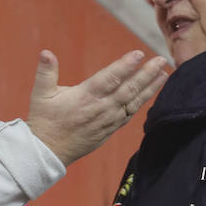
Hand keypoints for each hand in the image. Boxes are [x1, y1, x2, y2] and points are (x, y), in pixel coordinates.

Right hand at [26, 49, 169, 165]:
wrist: (48, 152)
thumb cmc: (44, 121)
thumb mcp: (40, 95)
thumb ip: (46, 73)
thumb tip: (46, 53)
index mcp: (85, 97)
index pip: (109, 78)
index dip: (125, 66)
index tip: (139, 54)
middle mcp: (100, 108)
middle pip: (128, 89)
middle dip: (146, 74)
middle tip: (161, 60)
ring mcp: (107, 120)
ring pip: (133, 102)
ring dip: (150, 88)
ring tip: (164, 74)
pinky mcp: (110, 129)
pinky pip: (130, 114)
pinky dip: (142, 103)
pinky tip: (152, 93)